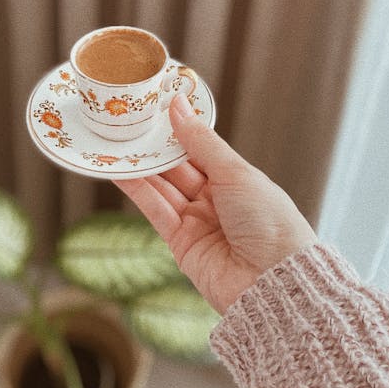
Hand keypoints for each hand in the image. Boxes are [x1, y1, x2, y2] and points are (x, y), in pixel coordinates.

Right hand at [113, 93, 316, 313]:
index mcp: (236, 179)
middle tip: (126, 122)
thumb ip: (200, 142)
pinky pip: (154, 210)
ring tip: (114, 142)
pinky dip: (136, 190)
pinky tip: (118, 170)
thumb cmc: (269, 221)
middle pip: (177, 167)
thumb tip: (178, 105)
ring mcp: (197, 221)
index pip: (199, 149)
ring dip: (139, 166)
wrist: (274, 282)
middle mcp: (215, 199)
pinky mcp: (180, 243)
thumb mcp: (235, 173)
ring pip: (162, 187)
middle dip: (153, 147)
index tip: (153, 107)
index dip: (177, 129)